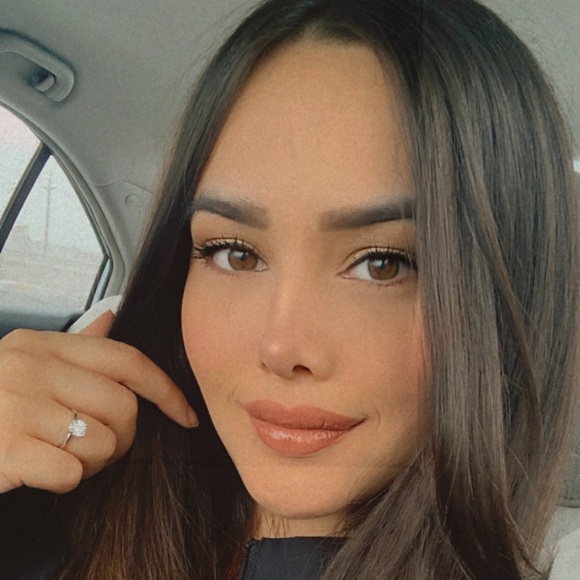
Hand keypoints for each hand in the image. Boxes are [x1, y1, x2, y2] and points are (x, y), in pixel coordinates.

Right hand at [0, 313, 197, 493]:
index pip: (127, 360)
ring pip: (103, 443)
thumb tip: (111, 317)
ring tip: (71, 455)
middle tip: (106, 445)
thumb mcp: (26, 359)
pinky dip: (68, 479)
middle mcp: (32, 369)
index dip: (165, 389)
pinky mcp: (5, 450)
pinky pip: (72, 472)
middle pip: (123, 407)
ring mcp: (16, 407)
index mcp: (45, 345)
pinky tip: (46, 470)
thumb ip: (74, 344)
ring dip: (97, 461)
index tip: (186, 413)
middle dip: (126, 435)